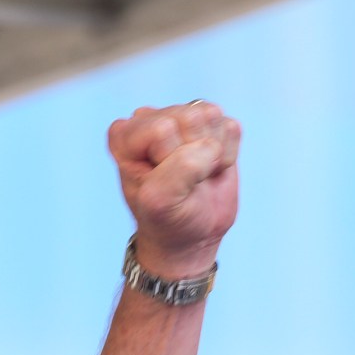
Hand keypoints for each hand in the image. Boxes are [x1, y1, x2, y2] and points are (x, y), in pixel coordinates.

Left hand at [110, 100, 241, 281]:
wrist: (192, 237)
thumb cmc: (167, 220)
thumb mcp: (160, 201)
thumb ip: (181, 168)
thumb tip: (212, 146)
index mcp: (124, 135)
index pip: (162, 129)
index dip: (170, 161)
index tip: (164, 184)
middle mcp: (149, 119)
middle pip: (189, 118)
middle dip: (194, 156)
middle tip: (184, 181)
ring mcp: (181, 117)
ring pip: (211, 116)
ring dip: (212, 155)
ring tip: (197, 176)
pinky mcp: (211, 125)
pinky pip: (230, 128)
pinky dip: (228, 155)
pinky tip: (211, 169)